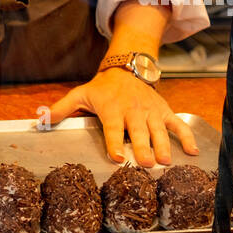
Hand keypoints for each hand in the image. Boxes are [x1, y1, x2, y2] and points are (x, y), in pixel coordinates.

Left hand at [48, 68, 197, 166]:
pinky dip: (186, 136)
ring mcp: (151, 110)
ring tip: (166, 162)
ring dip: (163, 145)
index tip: (117, 158)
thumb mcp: (80, 94)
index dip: (114, 143)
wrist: (127, 68)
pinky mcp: (164, 110)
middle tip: (147, 164)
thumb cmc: (102, 88)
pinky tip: (192, 151)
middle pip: (138, 131)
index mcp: (112, 108)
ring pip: (159, 129)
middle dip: (143, 147)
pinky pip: (177, 124)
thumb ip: (61, 108)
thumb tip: (39, 120)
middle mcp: (133, 110)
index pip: (113, 128)